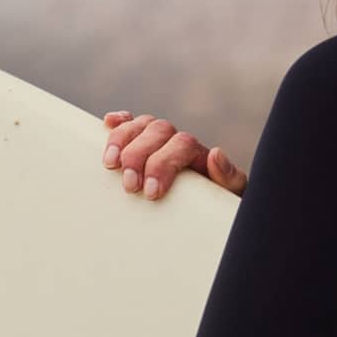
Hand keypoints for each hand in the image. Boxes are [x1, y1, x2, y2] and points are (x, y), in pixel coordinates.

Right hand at [101, 111, 247, 199]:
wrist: (205, 214)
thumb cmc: (213, 207)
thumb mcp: (229, 195)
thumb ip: (229, 177)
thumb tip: (215, 154)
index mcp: (198, 152)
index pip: (182, 144)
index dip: (164, 164)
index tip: (151, 193)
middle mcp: (176, 140)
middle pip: (157, 130)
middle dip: (139, 156)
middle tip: (129, 186)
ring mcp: (157, 141)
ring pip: (140, 125)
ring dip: (121, 140)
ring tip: (110, 165)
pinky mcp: (140, 145)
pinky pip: (129, 124)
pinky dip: (119, 122)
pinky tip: (108, 123)